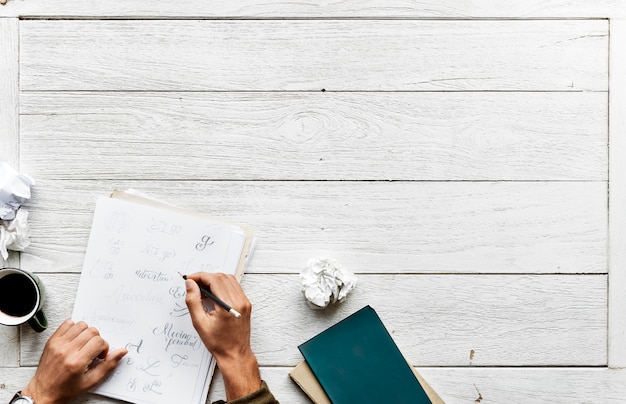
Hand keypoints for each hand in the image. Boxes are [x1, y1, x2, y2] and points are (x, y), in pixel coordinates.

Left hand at [21, 319, 126, 403]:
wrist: (43, 392)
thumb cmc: (65, 389)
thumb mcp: (91, 381)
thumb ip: (108, 365)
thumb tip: (121, 352)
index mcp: (77, 362)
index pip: (99, 341)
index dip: (104, 347)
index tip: (100, 355)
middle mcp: (66, 350)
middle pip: (92, 331)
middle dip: (97, 340)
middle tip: (93, 350)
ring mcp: (58, 344)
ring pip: (81, 325)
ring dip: (86, 333)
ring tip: (84, 344)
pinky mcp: (52, 340)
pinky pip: (67, 323)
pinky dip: (74, 328)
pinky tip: (75, 339)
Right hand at [185, 272, 260, 399]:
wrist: (235, 354)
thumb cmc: (218, 343)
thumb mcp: (200, 323)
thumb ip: (193, 301)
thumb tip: (190, 284)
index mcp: (228, 306)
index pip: (214, 280)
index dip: (200, 276)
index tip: (189, 279)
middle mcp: (240, 301)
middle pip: (222, 277)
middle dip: (206, 277)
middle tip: (193, 284)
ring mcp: (245, 302)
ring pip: (229, 280)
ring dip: (214, 280)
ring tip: (202, 290)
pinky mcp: (246, 304)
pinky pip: (234, 287)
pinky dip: (222, 286)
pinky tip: (212, 294)